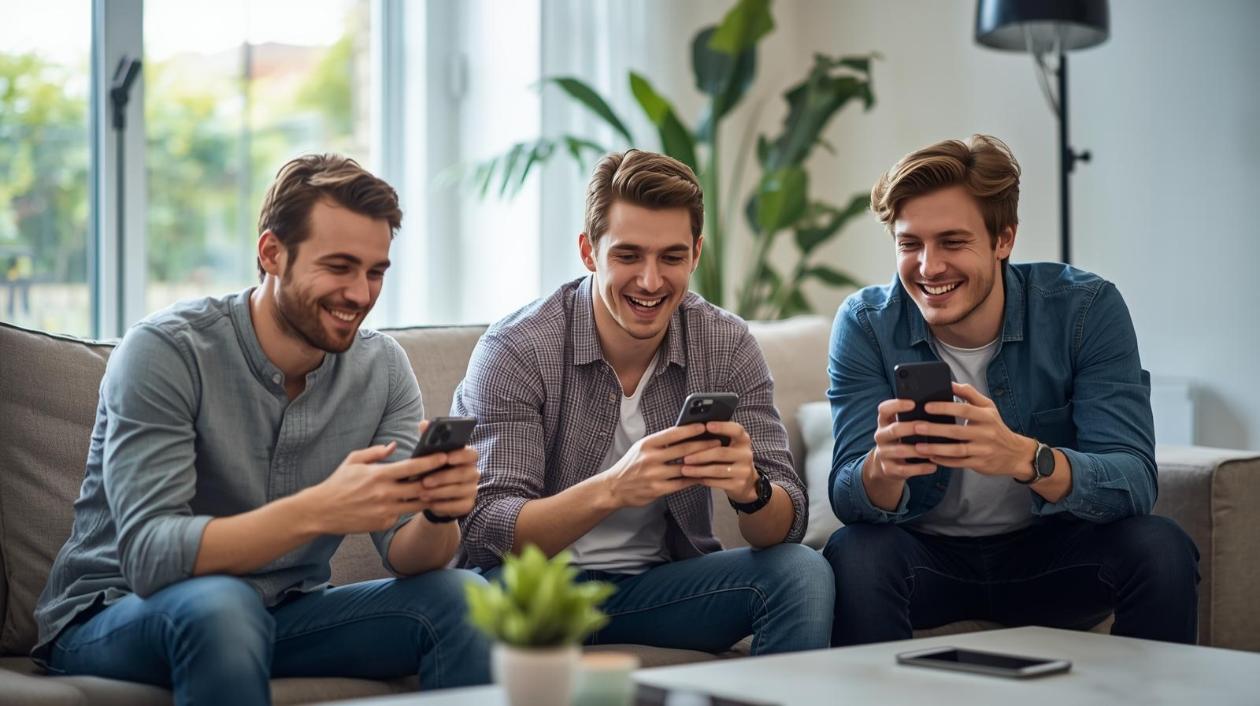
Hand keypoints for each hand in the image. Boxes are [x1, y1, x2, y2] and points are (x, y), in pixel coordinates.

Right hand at [302, 439, 451, 533]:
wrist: (321, 511)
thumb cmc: (338, 483)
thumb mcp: (354, 460)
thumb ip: (376, 452)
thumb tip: (395, 445)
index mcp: (378, 475)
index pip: (412, 467)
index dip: (431, 462)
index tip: (445, 456)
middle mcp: (384, 494)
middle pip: (421, 488)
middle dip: (437, 481)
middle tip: (450, 474)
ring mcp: (385, 511)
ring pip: (417, 504)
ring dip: (429, 497)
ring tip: (440, 489)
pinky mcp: (383, 523)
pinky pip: (402, 514)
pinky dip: (408, 508)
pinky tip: (416, 502)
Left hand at [411, 419, 480, 519]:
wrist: (435, 495)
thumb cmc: (433, 470)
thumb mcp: (429, 456)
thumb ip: (429, 439)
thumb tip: (423, 423)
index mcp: (466, 457)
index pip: (471, 454)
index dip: (461, 456)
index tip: (447, 457)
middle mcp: (473, 472)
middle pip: (465, 473)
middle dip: (444, 477)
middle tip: (425, 481)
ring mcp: (472, 489)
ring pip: (460, 490)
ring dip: (440, 492)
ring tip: (423, 493)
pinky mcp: (468, 504)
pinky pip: (458, 505)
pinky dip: (443, 505)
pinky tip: (431, 504)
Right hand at [602, 423, 720, 507]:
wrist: (614, 488)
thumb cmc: (631, 465)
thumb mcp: (641, 448)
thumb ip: (660, 442)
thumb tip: (684, 432)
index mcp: (647, 444)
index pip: (672, 433)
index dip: (690, 429)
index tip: (704, 426)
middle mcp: (650, 458)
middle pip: (683, 450)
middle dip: (703, 445)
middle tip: (718, 442)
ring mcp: (654, 475)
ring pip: (685, 468)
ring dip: (702, 463)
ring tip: (715, 459)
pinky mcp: (657, 490)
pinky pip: (681, 484)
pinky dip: (694, 479)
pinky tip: (704, 475)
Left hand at [678, 421, 759, 502]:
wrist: (746, 481)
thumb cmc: (730, 458)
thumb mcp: (729, 445)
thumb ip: (717, 438)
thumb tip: (692, 431)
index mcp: (743, 440)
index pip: (736, 430)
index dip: (722, 427)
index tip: (707, 425)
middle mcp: (746, 454)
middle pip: (721, 453)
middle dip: (700, 455)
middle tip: (685, 457)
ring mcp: (744, 471)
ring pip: (717, 470)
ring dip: (698, 470)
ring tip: (684, 470)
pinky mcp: (739, 484)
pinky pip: (717, 482)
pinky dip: (703, 479)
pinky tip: (693, 478)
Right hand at [868, 398, 939, 481]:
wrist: (888, 465)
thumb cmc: (903, 440)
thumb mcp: (902, 427)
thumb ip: (913, 418)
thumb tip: (937, 408)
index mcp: (884, 422)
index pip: (884, 409)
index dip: (897, 405)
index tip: (913, 403)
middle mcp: (881, 436)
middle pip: (893, 430)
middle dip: (911, 428)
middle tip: (927, 426)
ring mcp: (883, 453)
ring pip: (899, 451)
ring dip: (918, 450)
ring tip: (934, 450)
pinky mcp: (888, 469)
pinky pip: (904, 469)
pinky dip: (920, 468)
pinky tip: (933, 466)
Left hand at [910, 382, 1035, 477]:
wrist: (1015, 453)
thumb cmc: (996, 426)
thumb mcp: (988, 407)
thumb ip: (969, 393)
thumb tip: (950, 383)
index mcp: (986, 416)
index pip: (964, 409)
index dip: (945, 407)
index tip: (927, 406)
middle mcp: (986, 433)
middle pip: (956, 431)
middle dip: (934, 429)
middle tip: (916, 426)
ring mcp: (983, 450)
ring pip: (956, 450)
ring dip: (936, 448)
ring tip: (918, 446)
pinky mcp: (979, 464)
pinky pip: (958, 463)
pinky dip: (943, 461)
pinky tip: (930, 457)